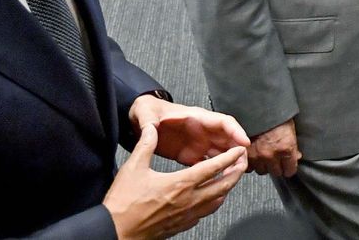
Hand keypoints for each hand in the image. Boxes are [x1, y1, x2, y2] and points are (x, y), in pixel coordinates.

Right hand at [104, 125, 247, 239]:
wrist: (115, 232)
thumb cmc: (123, 204)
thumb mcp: (133, 168)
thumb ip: (145, 145)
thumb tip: (151, 129)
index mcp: (181, 183)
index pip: (214, 167)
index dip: (230, 157)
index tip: (239, 150)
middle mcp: (189, 200)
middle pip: (224, 185)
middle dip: (237, 172)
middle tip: (243, 163)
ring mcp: (187, 215)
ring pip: (218, 201)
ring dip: (227, 188)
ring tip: (230, 179)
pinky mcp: (182, 225)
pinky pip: (206, 213)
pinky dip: (214, 202)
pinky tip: (211, 198)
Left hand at [128, 95, 248, 166]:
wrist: (140, 121)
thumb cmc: (148, 111)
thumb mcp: (146, 111)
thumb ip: (148, 119)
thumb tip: (150, 126)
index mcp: (196, 118)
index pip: (223, 122)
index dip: (236, 132)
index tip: (244, 144)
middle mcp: (202, 131)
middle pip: (229, 139)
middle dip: (239, 151)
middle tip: (243, 165)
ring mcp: (199, 144)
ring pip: (222, 153)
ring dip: (230, 162)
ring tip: (235, 177)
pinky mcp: (191, 155)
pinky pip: (209, 164)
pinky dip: (216, 172)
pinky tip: (218, 182)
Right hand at [247, 119, 300, 177]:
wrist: (261, 107)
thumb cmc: (278, 116)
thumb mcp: (291, 130)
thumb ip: (293, 147)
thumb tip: (296, 157)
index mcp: (286, 149)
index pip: (289, 171)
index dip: (289, 169)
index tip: (288, 167)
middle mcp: (272, 155)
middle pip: (276, 172)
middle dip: (277, 167)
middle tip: (276, 161)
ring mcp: (257, 155)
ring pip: (262, 170)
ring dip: (264, 165)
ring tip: (265, 157)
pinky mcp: (246, 153)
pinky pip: (249, 166)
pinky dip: (252, 163)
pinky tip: (254, 156)